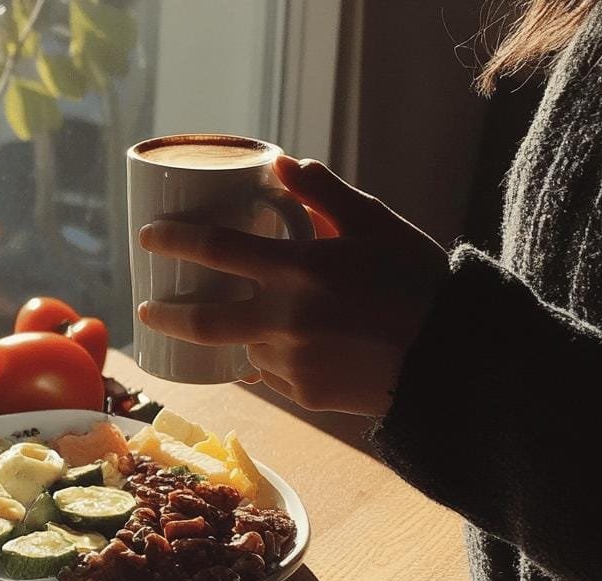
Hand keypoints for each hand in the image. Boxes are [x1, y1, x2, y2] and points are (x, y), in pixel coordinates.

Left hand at [137, 156, 448, 415]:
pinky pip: (270, 374)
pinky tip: (283, 349)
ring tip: (233, 323)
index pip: (213, 249)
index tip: (147, 239)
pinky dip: (268, 359)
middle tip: (146, 308)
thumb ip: (325, 194)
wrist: (455, 358)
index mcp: (299, 269)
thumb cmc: (418, 281)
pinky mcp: (304, 395)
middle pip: (201, 319)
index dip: (173, 240)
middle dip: (163, 313)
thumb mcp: (377, 225)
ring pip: (241, 347)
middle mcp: (285, 318)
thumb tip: (280, 164)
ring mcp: (292, 362)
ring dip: (232, 335)